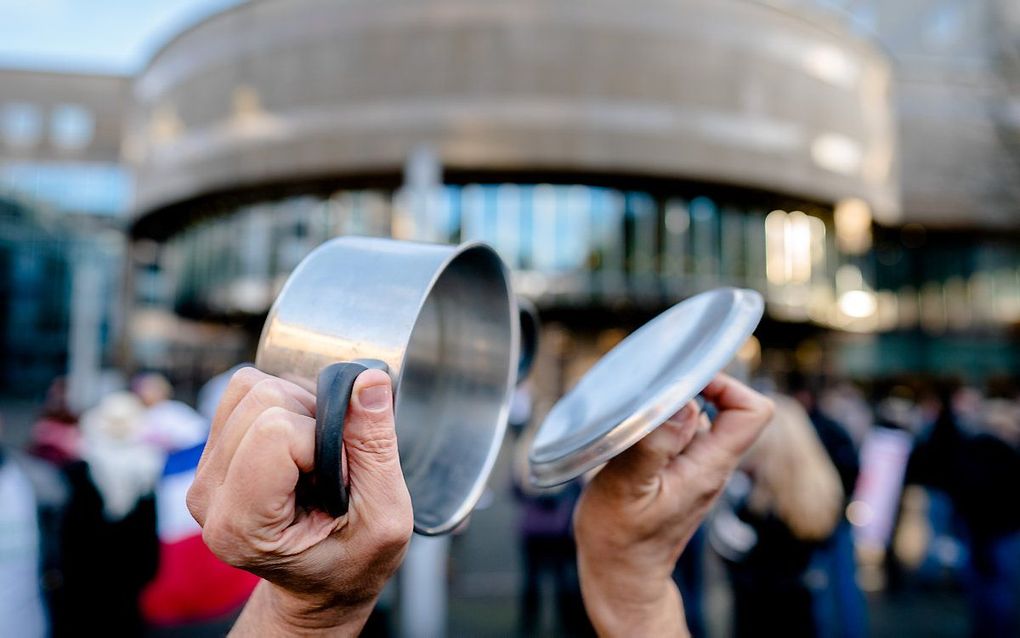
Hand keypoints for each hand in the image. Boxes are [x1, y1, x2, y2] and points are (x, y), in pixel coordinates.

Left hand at [186, 367, 412, 635]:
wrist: (320, 585)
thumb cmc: (351, 562)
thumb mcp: (385, 517)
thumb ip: (375, 446)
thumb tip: (367, 379)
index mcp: (242, 526)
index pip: (277, 432)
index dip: (326, 442)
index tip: (340, 480)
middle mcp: (209, 497)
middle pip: (263, 400)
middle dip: (313, 420)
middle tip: (331, 466)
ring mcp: (204, 472)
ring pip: (251, 387)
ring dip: (299, 409)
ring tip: (316, 456)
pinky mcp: (212, 451)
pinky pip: (244, 390)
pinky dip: (283, 404)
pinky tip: (299, 443)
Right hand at [574, 373, 772, 636]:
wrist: (619, 576)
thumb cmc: (619, 538)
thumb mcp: (627, 488)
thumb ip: (654, 445)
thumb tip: (683, 405)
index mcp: (709, 467)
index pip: (752, 411)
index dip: (726, 385)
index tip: (684, 381)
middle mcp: (710, 465)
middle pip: (723, 408)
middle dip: (686, 391)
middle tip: (645, 395)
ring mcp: (694, 470)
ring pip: (695, 419)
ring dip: (665, 409)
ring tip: (630, 417)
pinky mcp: (675, 474)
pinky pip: (675, 434)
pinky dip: (655, 425)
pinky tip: (625, 436)